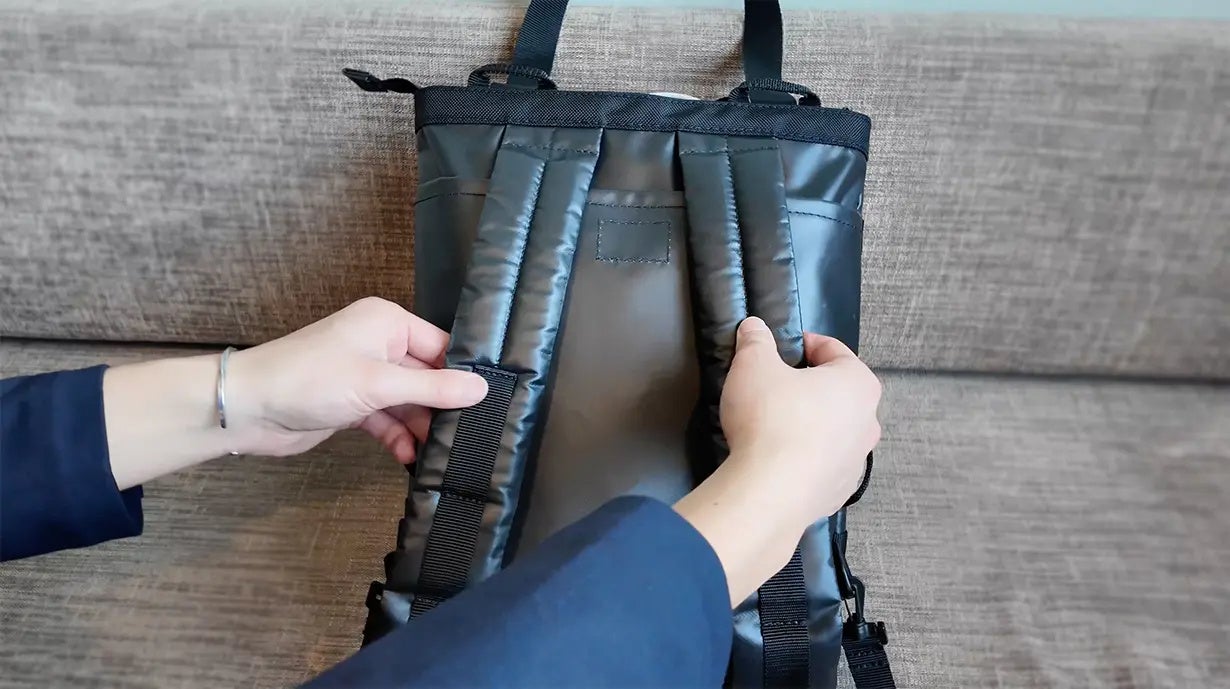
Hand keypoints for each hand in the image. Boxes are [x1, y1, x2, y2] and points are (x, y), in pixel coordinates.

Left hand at [226, 297, 487, 460]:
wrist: (249, 409)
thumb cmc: (309, 380)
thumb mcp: (380, 383)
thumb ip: (434, 388)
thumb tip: (481, 389)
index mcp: (387, 323)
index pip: (441, 345)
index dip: (461, 374)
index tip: (486, 403)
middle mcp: (378, 344)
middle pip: (427, 376)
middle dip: (442, 406)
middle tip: (467, 434)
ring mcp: (365, 375)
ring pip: (408, 402)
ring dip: (420, 427)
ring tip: (441, 453)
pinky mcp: (352, 403)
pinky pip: (387, 419)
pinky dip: (397, 437)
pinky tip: (409, 458)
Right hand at [720, 316, 881, 525]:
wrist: (770, 491)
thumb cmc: (770, 417)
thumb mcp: (753, 365)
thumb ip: (755, 340)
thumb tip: (753, 327)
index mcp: (858, 383)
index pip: (833, 350)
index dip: (804, 344)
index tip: (780, 348)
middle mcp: (869, 421)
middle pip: (838, 392)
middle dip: (810, 386)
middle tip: (775, 386)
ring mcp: (858, 461)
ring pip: (834, 431)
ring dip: (811, 424)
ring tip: (775, 425)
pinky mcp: (840, 491)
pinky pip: (823, 464)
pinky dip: (806, 458)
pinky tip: (779, 459)